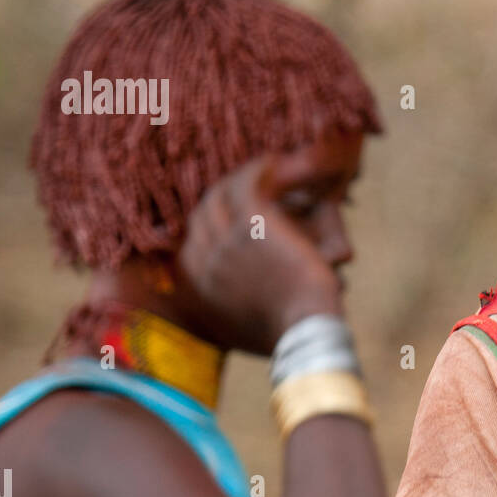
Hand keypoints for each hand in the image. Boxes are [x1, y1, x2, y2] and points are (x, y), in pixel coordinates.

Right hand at [177, 154, 341, 351]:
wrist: (305, 330)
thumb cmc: (286, 335)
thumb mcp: (241, 332)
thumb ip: (227, 316)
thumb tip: (226, 314)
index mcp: (193, 285)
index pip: (191, 240)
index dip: (212, 222)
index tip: (235, 214)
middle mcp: (201, 258)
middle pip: (205, 211)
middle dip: (227, 196)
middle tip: (255, 187)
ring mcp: (223, 238)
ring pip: (224, 192)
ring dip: (246, 179)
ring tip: (269, 170)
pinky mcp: (251, 220)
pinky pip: (249, 181)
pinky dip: (262, 168)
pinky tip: (278, 162)